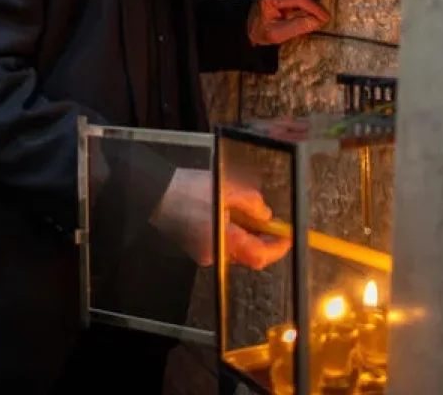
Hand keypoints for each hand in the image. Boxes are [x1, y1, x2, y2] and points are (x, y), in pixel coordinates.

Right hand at [150, 169, 290, 269]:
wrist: (154, 192)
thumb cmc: (185, 189)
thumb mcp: (226, 188)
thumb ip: (251, 202)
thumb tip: (265, 215)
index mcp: (224, 239)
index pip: (260, 255)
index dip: (278, 247)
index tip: (288, 236)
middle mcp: (214, 253)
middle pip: (249, 255)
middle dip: (263, 240)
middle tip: (271, 224)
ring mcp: (204, 254)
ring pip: (236, 250)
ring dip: (247, 235)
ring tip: (246, 213)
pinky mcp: (197, 249)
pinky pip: (223, 246)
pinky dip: (232, 234)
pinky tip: (228, 215)